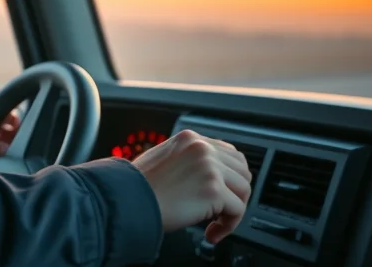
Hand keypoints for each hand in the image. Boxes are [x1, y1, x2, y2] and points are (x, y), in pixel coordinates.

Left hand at [0, 90, 20, 160]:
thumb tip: (7, 148)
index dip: (4, 93)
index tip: (15, 101)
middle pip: (5, 110)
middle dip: (14, 118)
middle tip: (15, 129)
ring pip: (5, 122)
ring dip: (11, 129)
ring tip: (12, 138)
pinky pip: (1, 133)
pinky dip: (6, 137)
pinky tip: (6, 145)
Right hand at [133, 129, 251, 243]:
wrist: (127, 200)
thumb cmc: (137, 187)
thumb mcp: (163, 160)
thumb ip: (187, 161)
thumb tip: (207, 178)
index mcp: (190, 139)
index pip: (229, 153)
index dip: (230, 177)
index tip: (224, 194)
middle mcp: (202, 148)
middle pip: (243, 170)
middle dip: (236, 193)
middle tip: (221, 211)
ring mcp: (209, 167)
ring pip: (244, 190)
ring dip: (233, 211)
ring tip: (214, 223)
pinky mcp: (213, 189)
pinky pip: (237, 211)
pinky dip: (228, 226)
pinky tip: (211, 232)